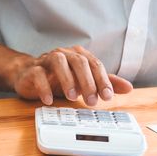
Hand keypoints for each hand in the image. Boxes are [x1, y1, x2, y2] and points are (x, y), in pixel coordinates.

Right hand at [11, 46, 132, 105]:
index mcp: (78, 55)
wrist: (28, 74)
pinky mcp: (32, 69)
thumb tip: (128, 87)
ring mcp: (46, 60)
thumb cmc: (57, 77)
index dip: (103, 80)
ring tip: (73, 97)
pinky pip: (38, 75)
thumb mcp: (83, 81)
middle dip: (88, 82)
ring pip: (59, 63)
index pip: (95, 64)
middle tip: (92, 101)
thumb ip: (104, 83)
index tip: (108, 96)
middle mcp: (64, 54)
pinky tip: (49, 100)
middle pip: (79, 62)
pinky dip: (44, 87)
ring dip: (67, 80)